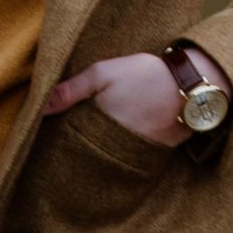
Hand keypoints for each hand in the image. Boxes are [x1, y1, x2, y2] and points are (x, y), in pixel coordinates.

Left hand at [42, 52, 188, 147]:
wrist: (191, 87)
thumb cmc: (145, 75)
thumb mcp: (103, 73)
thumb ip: (71, 90)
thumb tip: (40, 107)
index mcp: (99, 127)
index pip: (70, 143)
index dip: (58, 142)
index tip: (46, 142)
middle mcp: (115, 146)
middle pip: (86, 156)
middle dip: (74, 153)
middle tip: (60, 150)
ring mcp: (134, 153)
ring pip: (105, 159)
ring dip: (95, 154)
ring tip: (86, 147)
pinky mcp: (151, 155)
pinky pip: (126, 159)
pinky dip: (117, 154)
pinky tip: (112, 145)